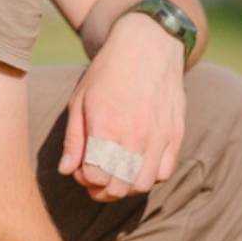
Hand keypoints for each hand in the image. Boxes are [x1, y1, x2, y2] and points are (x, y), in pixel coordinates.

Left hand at [58, 12, 186, 201]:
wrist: (147, 48)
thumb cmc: (108, 73)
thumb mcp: (80, 100)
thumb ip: (74, 139)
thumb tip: (66, 170)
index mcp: (105, 126)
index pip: (94, 176)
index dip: (84, 179)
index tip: (81, 171)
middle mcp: (134, 136)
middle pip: (119, 186)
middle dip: (103, 191)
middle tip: (96, 184)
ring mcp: (158, 137)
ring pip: (142, 184)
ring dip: (127, 187)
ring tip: (117, 177)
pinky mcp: (175, 136)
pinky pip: (164, 172)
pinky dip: (149, 176)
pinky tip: (138, 166)